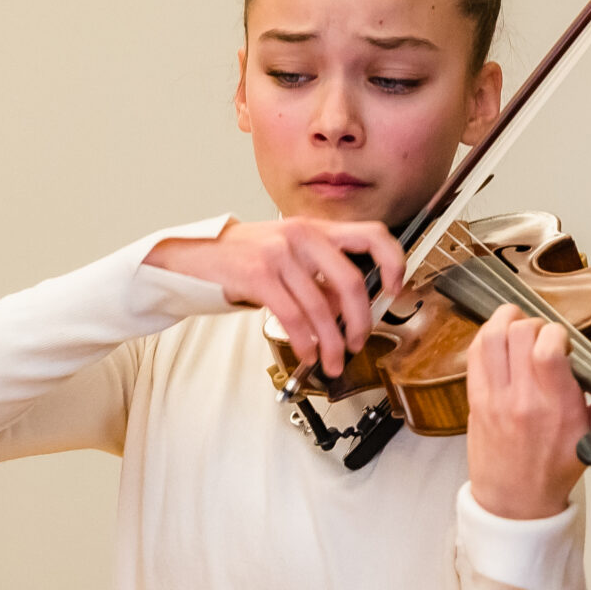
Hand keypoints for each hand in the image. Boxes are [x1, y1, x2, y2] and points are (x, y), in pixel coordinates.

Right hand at [145, 217, 405, 378]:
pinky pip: (294, 316)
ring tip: (330, 361)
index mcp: (316, 228)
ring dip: (330, 343)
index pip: (372, 235)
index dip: (393, 262)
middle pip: (350, 282)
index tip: (395, 289)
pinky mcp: (258, 274)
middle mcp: (303, 235)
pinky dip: (305, 341)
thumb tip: (349, 311)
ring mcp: (280, 253)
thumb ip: (321, 274)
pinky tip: (307, 352)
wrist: (195, 256)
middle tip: (358, 343)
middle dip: (360, 322)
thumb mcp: (289, 254)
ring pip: (321, 308)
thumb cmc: (244, 257)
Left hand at [464, 309, 590, 519]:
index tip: (564, 341)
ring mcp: (495, 398)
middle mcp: (524, 399)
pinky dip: (486, 336)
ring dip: (506, 320)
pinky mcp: (475, 399)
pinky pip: (475, 353)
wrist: (516, 502)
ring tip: (518, 322)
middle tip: (543, 336)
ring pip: (493, 337)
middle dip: (536, 324)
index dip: (558, 332)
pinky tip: (499, 337)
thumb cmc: (552, 471)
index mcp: (557, 407)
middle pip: (521, 334)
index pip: (549, 348)